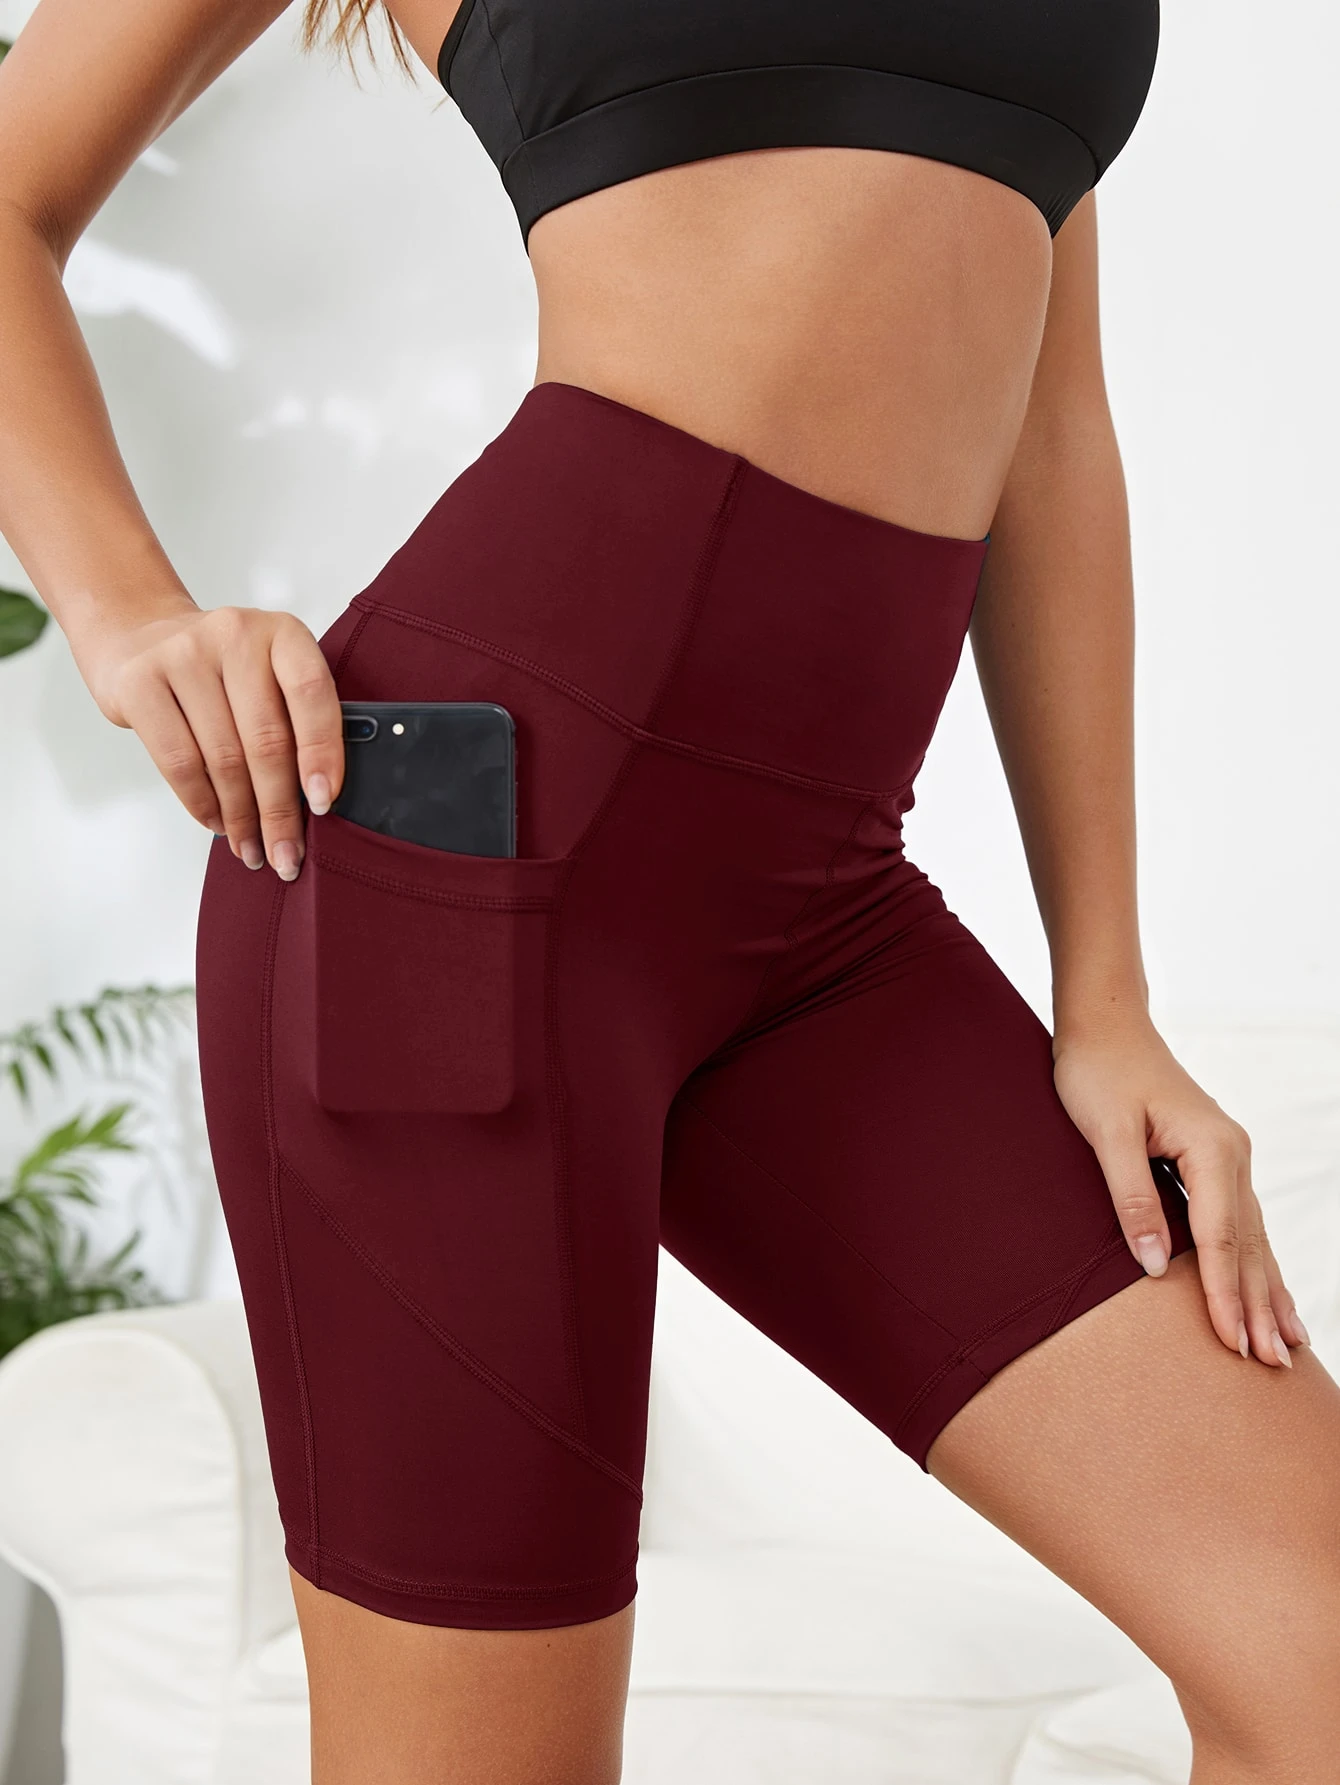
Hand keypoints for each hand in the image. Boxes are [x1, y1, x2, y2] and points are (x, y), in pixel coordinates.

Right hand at [75, 599, 343, 880]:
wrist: (141, 637)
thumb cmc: (222, 672)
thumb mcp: (269, 674)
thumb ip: (296, 719)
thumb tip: (318, 801)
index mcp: (282, 633)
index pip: (311, 694)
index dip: (321, 753)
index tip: (324, 804)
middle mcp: (235, 635)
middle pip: (266, 739)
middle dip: (279, 810)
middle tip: (287, 854)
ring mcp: (183, 655)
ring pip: (223, 758)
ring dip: (241, 817)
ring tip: (252, 849)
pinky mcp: (140, 683)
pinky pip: (179, 761)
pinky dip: (202, 803)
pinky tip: (218, 823)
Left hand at [1052, 1017, 1307, 1367]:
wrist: (1105, 1025)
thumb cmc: (1098, 1072)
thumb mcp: (1106, 1133)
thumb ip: (1131, 1198)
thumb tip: (1152, 1266)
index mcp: (1212, 1147)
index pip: (1221, 1238)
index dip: (1223, 1293)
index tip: (1232, 1344)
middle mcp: (1232, 1154)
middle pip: (1249, 1244)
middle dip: (1258, 1307)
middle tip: (1271, 1367)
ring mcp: (1229, 1156)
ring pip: (1254, 1237)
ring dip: (1267, 1292)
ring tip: (1287, 1346)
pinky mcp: (1215, 1159)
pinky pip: (1244, 1223)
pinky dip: (1257, 1262)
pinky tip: (1268, 1292)